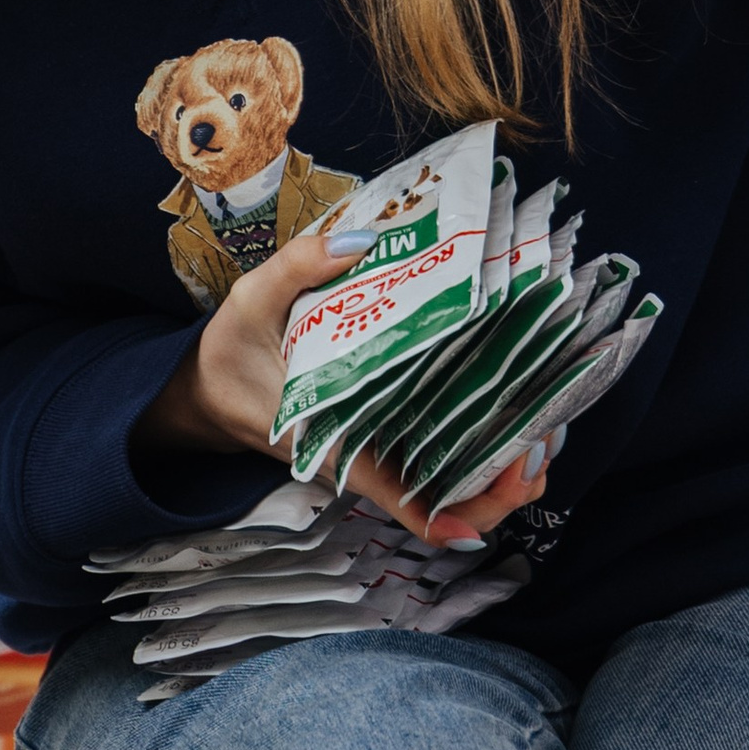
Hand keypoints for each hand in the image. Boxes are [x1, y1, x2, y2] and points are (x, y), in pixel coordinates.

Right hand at [139, 222, 555, 542]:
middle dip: (504, 482)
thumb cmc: (224, 356)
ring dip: (501, 466)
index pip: (404, 499)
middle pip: (446, 499)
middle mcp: (364, 459)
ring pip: (450, 482)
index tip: (512, 485)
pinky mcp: (380, 433)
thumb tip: (366, 238)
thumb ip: (300, 265)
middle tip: (547, 436)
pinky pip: (438, 455)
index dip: (462, 511)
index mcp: (334, 444)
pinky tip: (513, 410)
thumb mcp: (249, 302)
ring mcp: (376, 450)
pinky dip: (478, 445)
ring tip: (546, 424)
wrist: (201, 392)